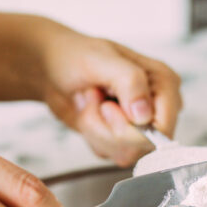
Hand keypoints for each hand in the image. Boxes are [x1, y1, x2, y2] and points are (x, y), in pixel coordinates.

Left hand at [0, 8, 182, 167]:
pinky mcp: (116, 134)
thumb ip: (129, 83)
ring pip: (128, 149)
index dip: (142, 123)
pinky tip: (82, 117)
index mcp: (160, 77)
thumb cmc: (67, 53)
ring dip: (101, 133)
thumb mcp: (99, 60)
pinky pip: (112, 153)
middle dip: (114, 127)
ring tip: (84, 106)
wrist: (36, 60)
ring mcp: (135, 120)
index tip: (114, 112)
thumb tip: (147, 114)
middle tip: (90, 105)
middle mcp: (153, 100)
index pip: (170, 116)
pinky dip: (95, 140)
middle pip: (147, 138)